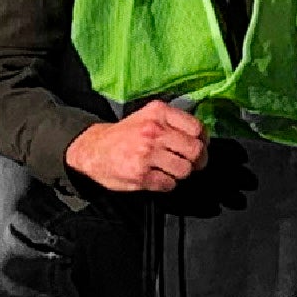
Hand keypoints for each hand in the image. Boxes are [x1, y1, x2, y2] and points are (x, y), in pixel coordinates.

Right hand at [65, 100, 209, 199]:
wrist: (93, 150)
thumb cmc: (124, 135)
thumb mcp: (147, 116)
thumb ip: (173, 122)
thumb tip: (201, 137)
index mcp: (158, 112)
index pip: (197, 128)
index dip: (202, 140)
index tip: (199, 146)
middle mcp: (153, 131)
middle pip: (195, 151)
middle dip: (197, 161)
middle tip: (192, 163)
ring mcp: (147, 154)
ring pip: (184, 170)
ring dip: (180, 173)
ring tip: (169, 169)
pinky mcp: (141, 175)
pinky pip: (169, 184)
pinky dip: (166, 184)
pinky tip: (156, 177)